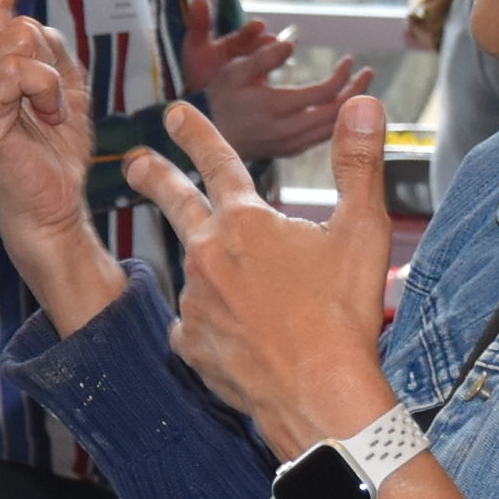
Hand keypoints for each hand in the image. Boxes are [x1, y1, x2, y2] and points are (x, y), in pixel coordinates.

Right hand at [0, 0, 121, 330]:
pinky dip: (48, 93)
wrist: (49, 204)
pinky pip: (23, 70)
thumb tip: (30, 24)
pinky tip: (41, 119)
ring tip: (47, 110)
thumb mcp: (65, 83)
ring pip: (20, 34)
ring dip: (51, 73)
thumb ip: (48, 45)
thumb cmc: (54, 147)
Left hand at [125, 96, 402, 452]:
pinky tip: (241, 337)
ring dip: (217, 275)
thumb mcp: (363, 230)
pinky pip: (197, 326)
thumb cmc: (344, 315)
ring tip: (262, 300)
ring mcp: (194, 302)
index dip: (197, 133)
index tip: (175, 112)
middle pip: (175, 204)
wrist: (320, 397)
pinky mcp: (191, 345)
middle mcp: (208, 256)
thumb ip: (358, 162)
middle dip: (154, 177)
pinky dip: (215, 325)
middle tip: (135, 163)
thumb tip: (364, 101)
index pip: (217, 162)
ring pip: (200, 275)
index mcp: (246, 223)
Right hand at [186, 0, 374, 166]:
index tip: (350, 60)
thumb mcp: (234, 69)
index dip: (342, 76)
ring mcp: (289, 145)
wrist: (203, 137)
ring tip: (360, 88)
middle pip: (335, 113)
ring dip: (350, 107)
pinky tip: (342, 108)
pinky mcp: (289, 152)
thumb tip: (291, 42)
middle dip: (356, 91)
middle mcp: (286, 130)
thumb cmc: (219, 98)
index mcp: (276, 107)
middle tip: (368, 73)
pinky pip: (322, 138)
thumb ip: (263, 55)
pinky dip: (337, 122)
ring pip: (332, 128)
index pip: (324, 93)